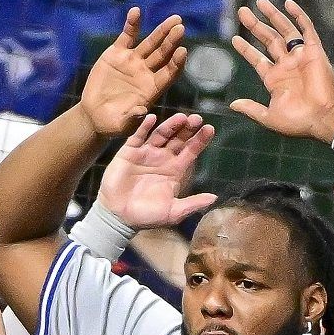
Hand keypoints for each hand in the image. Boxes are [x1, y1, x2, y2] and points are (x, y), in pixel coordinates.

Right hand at [80, 9, 187, 137]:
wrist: (94, 114)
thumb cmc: (111, 124)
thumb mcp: (120, 126)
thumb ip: (132, 119)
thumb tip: (141, 111)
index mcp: (151, 89)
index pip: (168, 73)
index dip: (175, 63)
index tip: (182, 51)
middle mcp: (146, 72)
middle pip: (163, 54)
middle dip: (172, 41)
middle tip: (180, 28)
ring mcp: (133, 61)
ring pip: (150, 43)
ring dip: (161, 31)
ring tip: (174, 19)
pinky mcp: (118, 53)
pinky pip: (127, 36)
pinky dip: (132, 25)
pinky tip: (136, 12)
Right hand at [99, 112, 217, 228]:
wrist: (119, 217)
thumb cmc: (146, 216)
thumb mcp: (173, 212)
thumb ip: (192, 204)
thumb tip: (214, 199)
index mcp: (174, 171)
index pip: (191, 151)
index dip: (199, 140)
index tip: (209, 129)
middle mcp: (162, 159)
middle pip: (178, 139)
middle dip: (187, 128)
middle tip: (196, 119)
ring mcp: (145, 154)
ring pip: (161, 134)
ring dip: (170, 125)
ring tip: (181, 117)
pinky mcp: (129, 153)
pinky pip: (138, 136)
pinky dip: (144, 127)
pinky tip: (152, 118)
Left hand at [229, 0, 333, 143]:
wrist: (323, 118)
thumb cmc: (298, 122)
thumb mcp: (268, 117)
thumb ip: (251, 109)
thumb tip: (232, 105)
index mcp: (275, 79)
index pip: (257, 59)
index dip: (246, 48)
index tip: (234, 38)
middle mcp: (286, 65)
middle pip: (268, 39)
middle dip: (254, 25)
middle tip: (242, 12)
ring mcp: (299, 57)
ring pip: (283, 30)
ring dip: (272, 16)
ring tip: (259, 2)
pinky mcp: (314, 51)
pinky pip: (306, 29)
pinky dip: (298, 16)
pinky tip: (288, 5)